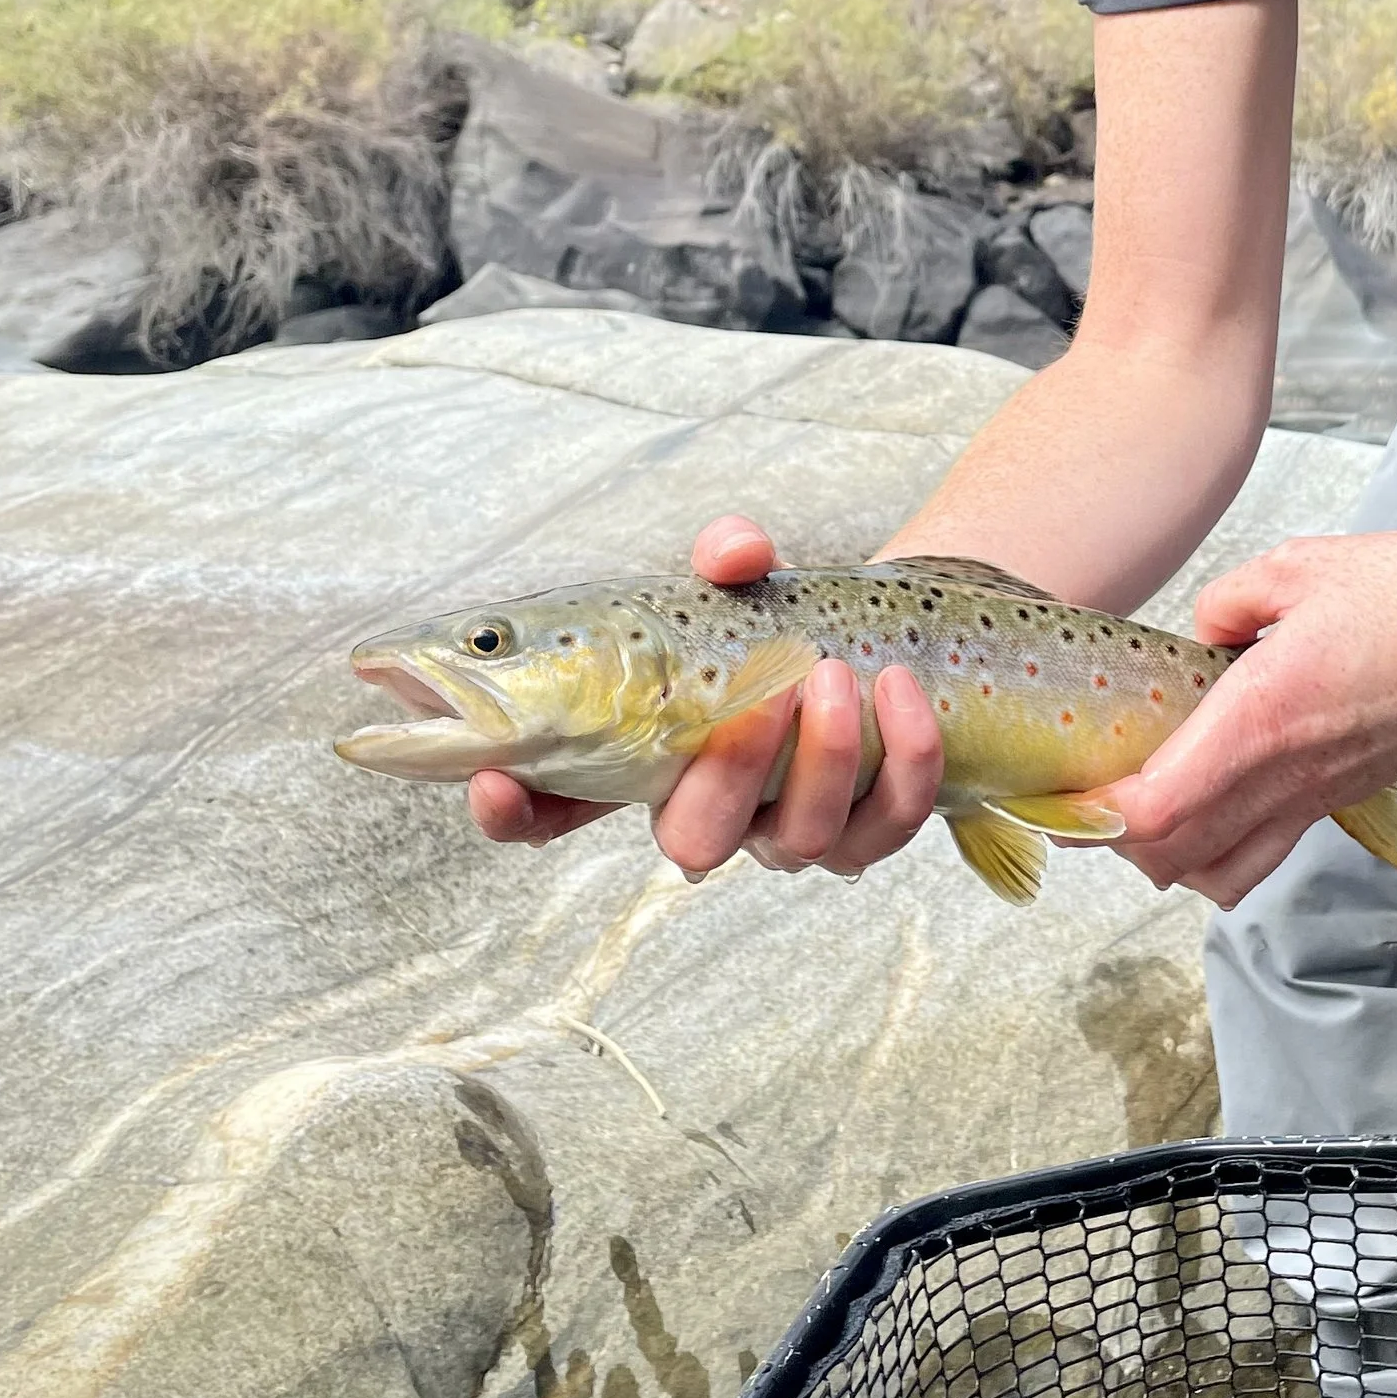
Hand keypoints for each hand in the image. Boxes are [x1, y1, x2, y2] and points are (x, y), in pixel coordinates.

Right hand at [467, 515, 946, 882]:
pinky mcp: (867, 831)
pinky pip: (885, 822)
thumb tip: (736, 553)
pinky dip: (900, 757)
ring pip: (797, 840)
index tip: (494, 778)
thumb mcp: (739, 579)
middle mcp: (706, 811)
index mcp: (635, 761)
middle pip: (693, 844)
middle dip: (725, 775)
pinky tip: (902, 690)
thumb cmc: (774, 620)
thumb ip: (725, 557)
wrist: (878, 643)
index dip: (513, 814)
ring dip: (821, 757)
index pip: (548, 813)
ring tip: (835, 672)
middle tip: (767, 693)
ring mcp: (786, 831)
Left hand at [1100, 527, 1396, 909]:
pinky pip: (1265, 851)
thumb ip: (1224, 604)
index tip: (1062, 788)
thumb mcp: (1297, 566)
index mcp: (1265, 715)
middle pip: (1176, 857)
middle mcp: (1291, 774)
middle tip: (1086, 789)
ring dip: (1171, 854)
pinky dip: (1221, 847)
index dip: (1098, 815)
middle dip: (1117, 841)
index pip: (1159, 810)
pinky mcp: (1346, 799)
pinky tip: (1211, 793)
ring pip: (1222, 873)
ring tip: (1146, 800)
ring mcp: (1322, 797)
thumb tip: (1195, 639)